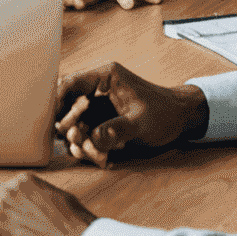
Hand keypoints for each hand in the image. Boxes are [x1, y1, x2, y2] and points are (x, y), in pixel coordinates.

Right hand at [53, 62, 207, 167]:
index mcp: (106, 77)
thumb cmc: (164, 114)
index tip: (55, 123)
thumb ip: (116, 130)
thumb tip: (92, 139)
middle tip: (77, 141)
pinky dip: (88, 147)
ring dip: (79, 140)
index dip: (57, 101)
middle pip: (68, 104)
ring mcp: (99, 106)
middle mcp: (98, 89)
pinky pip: (86, 133)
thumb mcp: (141, 122)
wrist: (180, 120)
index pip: (71, 83)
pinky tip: (100, 158)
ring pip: (75, 122)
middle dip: (70, 126)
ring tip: (91, 154)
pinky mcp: (102, 121)